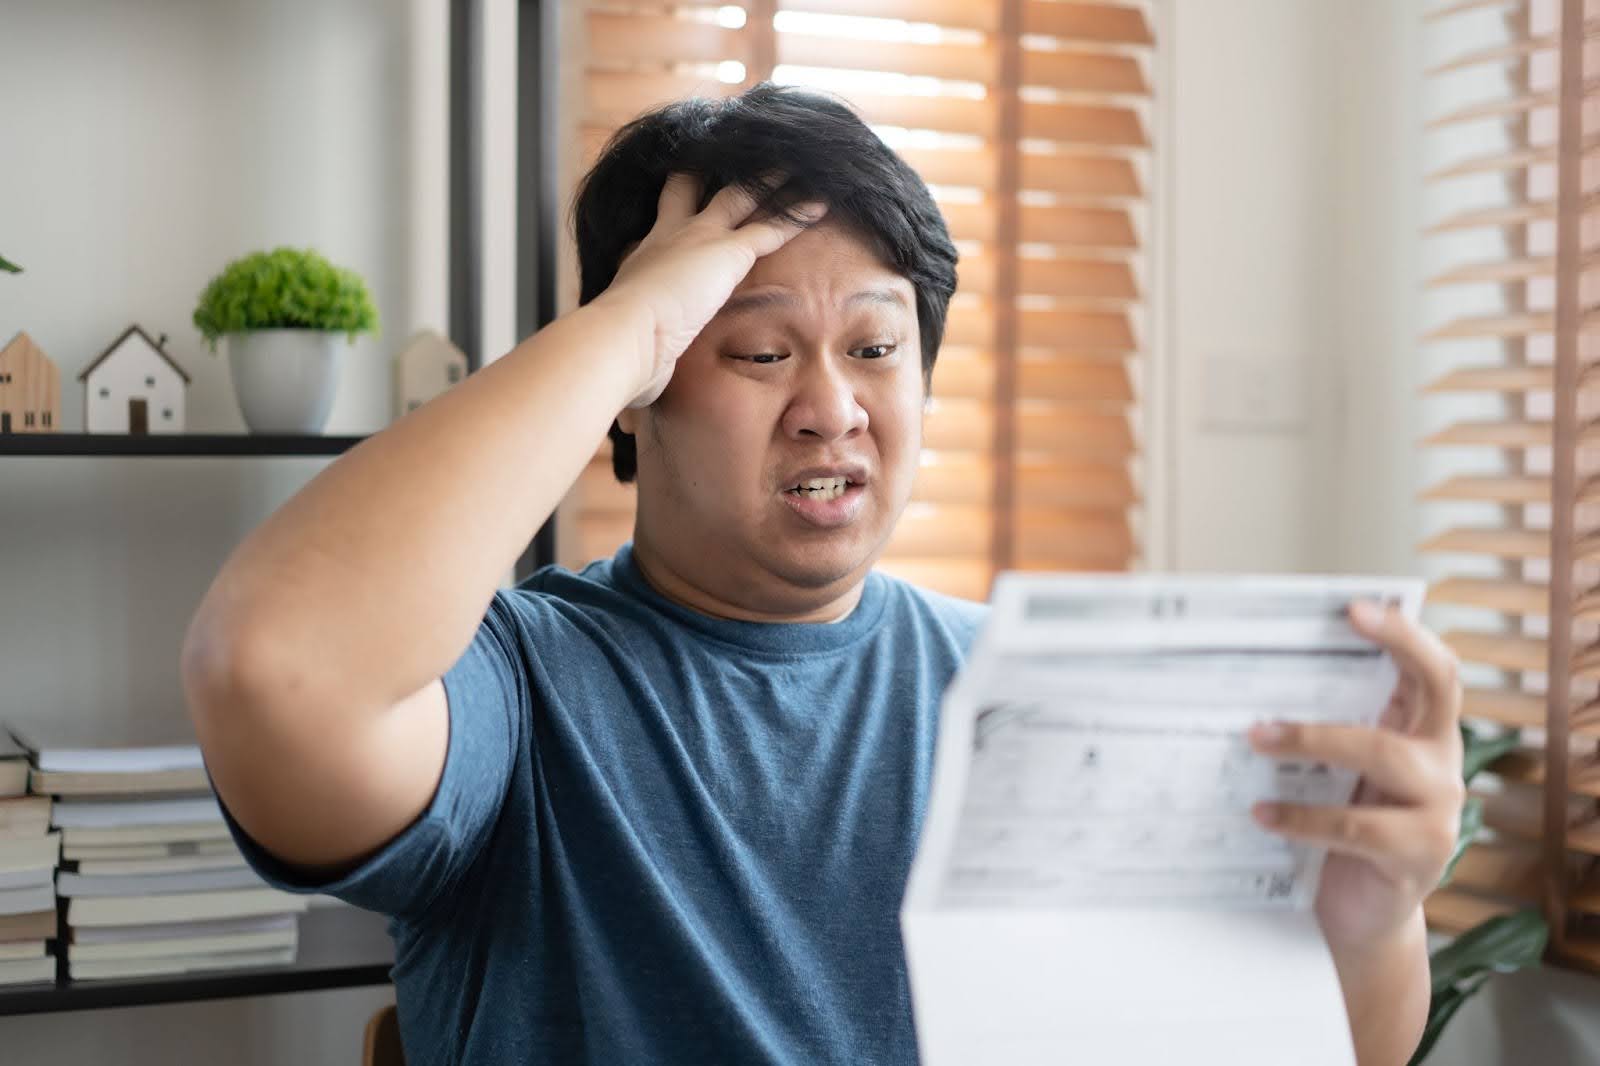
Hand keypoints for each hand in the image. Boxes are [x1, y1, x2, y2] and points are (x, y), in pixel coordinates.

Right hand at [596, 173, 825, 408]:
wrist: (620, 341)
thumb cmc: (618, 359)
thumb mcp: (629, 359)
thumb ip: (638, 374)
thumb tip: (629, 420)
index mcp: (642, 261)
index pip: (661, 224)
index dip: (674, 206)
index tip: (682, 188)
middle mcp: (668, 240)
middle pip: (694, 191)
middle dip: (714, 172)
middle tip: (731, 150)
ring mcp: (698, 240)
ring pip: (741, 196)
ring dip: (768, 181)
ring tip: (792, 163)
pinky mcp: (727, 252)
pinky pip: (773, 224)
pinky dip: (798, 210)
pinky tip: (823, 198)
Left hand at [1248, 600, 1464, 952]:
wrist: (1358, 916)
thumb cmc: (1338, 831)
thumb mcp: (1335, 774)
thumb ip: (1321, 730)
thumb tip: (1247, 678)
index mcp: (1420, 733)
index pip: (1433, 670)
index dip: (1405, 633)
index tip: (1358, 606)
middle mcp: (1440, 762)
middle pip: (1438, 689)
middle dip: (1395, 647)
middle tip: (1343, 622)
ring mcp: (1438, 808)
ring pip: (1382, 753)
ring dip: (1312, 738)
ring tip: (1255, 737)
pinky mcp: (1417, 854)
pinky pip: (1356, 825)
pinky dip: (1302, 817)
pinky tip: (1262, 814)